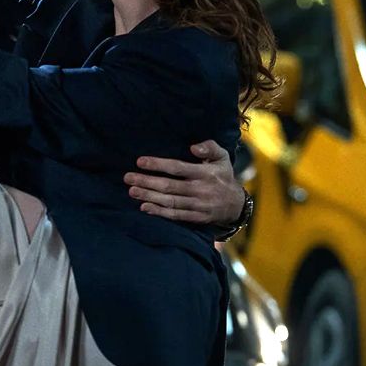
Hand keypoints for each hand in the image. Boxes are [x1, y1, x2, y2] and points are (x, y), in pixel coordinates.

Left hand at [125, 140, 245, 224]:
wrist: (236, 205)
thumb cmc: (223, 175)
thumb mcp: (222, 157)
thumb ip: (209, 147)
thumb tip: (193, 147)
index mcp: (205, 173)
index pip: (178, 168)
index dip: (158, 165)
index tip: (140, 161)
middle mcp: (201, 190)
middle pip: (169, 186)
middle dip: (147, 182)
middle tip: (128, 178)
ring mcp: (198, 205)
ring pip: (170, 201)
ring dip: (149, 197)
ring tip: (132, 191)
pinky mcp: (196, 218)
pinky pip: (175, 215)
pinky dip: (159, 212)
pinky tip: (145, 207)